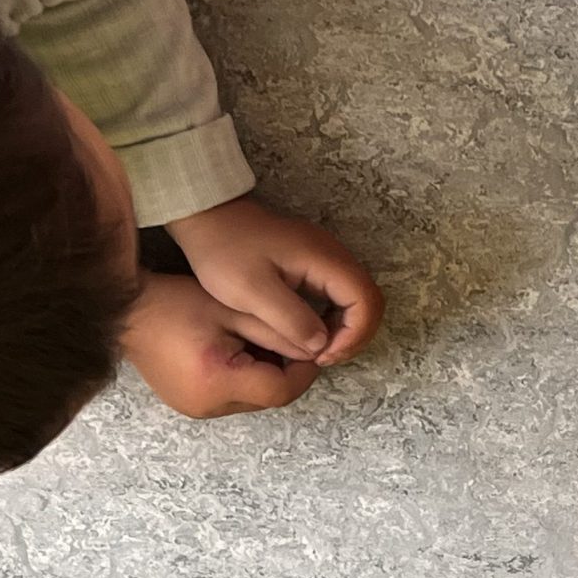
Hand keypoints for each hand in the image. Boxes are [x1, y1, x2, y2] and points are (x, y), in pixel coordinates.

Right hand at [124, 270, 321, 417]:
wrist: (127, 313)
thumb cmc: (175, 302)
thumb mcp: (233, 308)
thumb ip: (277, 331)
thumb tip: (315, 348)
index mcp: (218, 381)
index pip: (281, 391)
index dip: (304, 371)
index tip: (312, 347)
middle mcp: (208, 406)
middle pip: (267, 399)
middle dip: (284, 371)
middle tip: (285, 338)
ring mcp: (196, 411)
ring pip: (251, 400)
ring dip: (263, 376)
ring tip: (254, 341)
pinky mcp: (189, 407)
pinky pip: (231, 399)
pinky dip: (242, 378)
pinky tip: (233, 351)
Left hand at [171, 196, 381, 370]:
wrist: (208, 218)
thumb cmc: (224, 251)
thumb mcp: (251, 291)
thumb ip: (290, 319)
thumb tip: (320, 346)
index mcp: (324, 259)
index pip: (367, 301)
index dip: (354, 335)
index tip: (323, 354)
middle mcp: (334, 256)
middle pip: (369, 302)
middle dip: (353, 337)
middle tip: (322, 358)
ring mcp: (326, 259)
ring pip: (356, 301)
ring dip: (344, 331)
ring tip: (316, 352)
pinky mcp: (314, 265)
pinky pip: (339, 297)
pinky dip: (332, 320)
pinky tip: (309, 334)